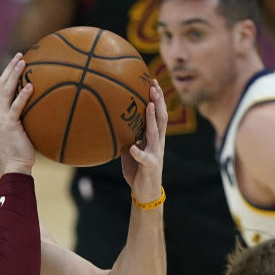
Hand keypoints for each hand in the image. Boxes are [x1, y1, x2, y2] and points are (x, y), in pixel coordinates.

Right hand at [0, 53, 35, 174]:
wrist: (14, 164)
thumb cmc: (22, 149)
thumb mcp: (24, 128)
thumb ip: (28, 115)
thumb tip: (46, 106)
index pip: (1, 86)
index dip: (8, 72)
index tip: (18, 60)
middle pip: (1, 83)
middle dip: (10, 67)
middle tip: (21, 55)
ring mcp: (1, 116)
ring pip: (5, 90)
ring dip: (14, 74)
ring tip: (23, 62)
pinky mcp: (9, 124)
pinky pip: (16, 106)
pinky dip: (23, 95)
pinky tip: (31, 86)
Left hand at [121, 80, 166, 201]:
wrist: (146, 192)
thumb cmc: (138, 170)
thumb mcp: (131, 150)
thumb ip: (127, 136)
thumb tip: (113, 122)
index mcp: (154, 138)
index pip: (158, 114)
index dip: (157, 98)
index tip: (152, 82)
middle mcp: (158, 143)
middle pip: (161, 118)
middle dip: (158, 101)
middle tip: (154, 85)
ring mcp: (156, 153)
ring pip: (156, 133)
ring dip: (153, 118)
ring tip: (149, 105)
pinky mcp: (151, 166)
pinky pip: (144, 158)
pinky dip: (138, 152)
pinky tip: (133, 147)